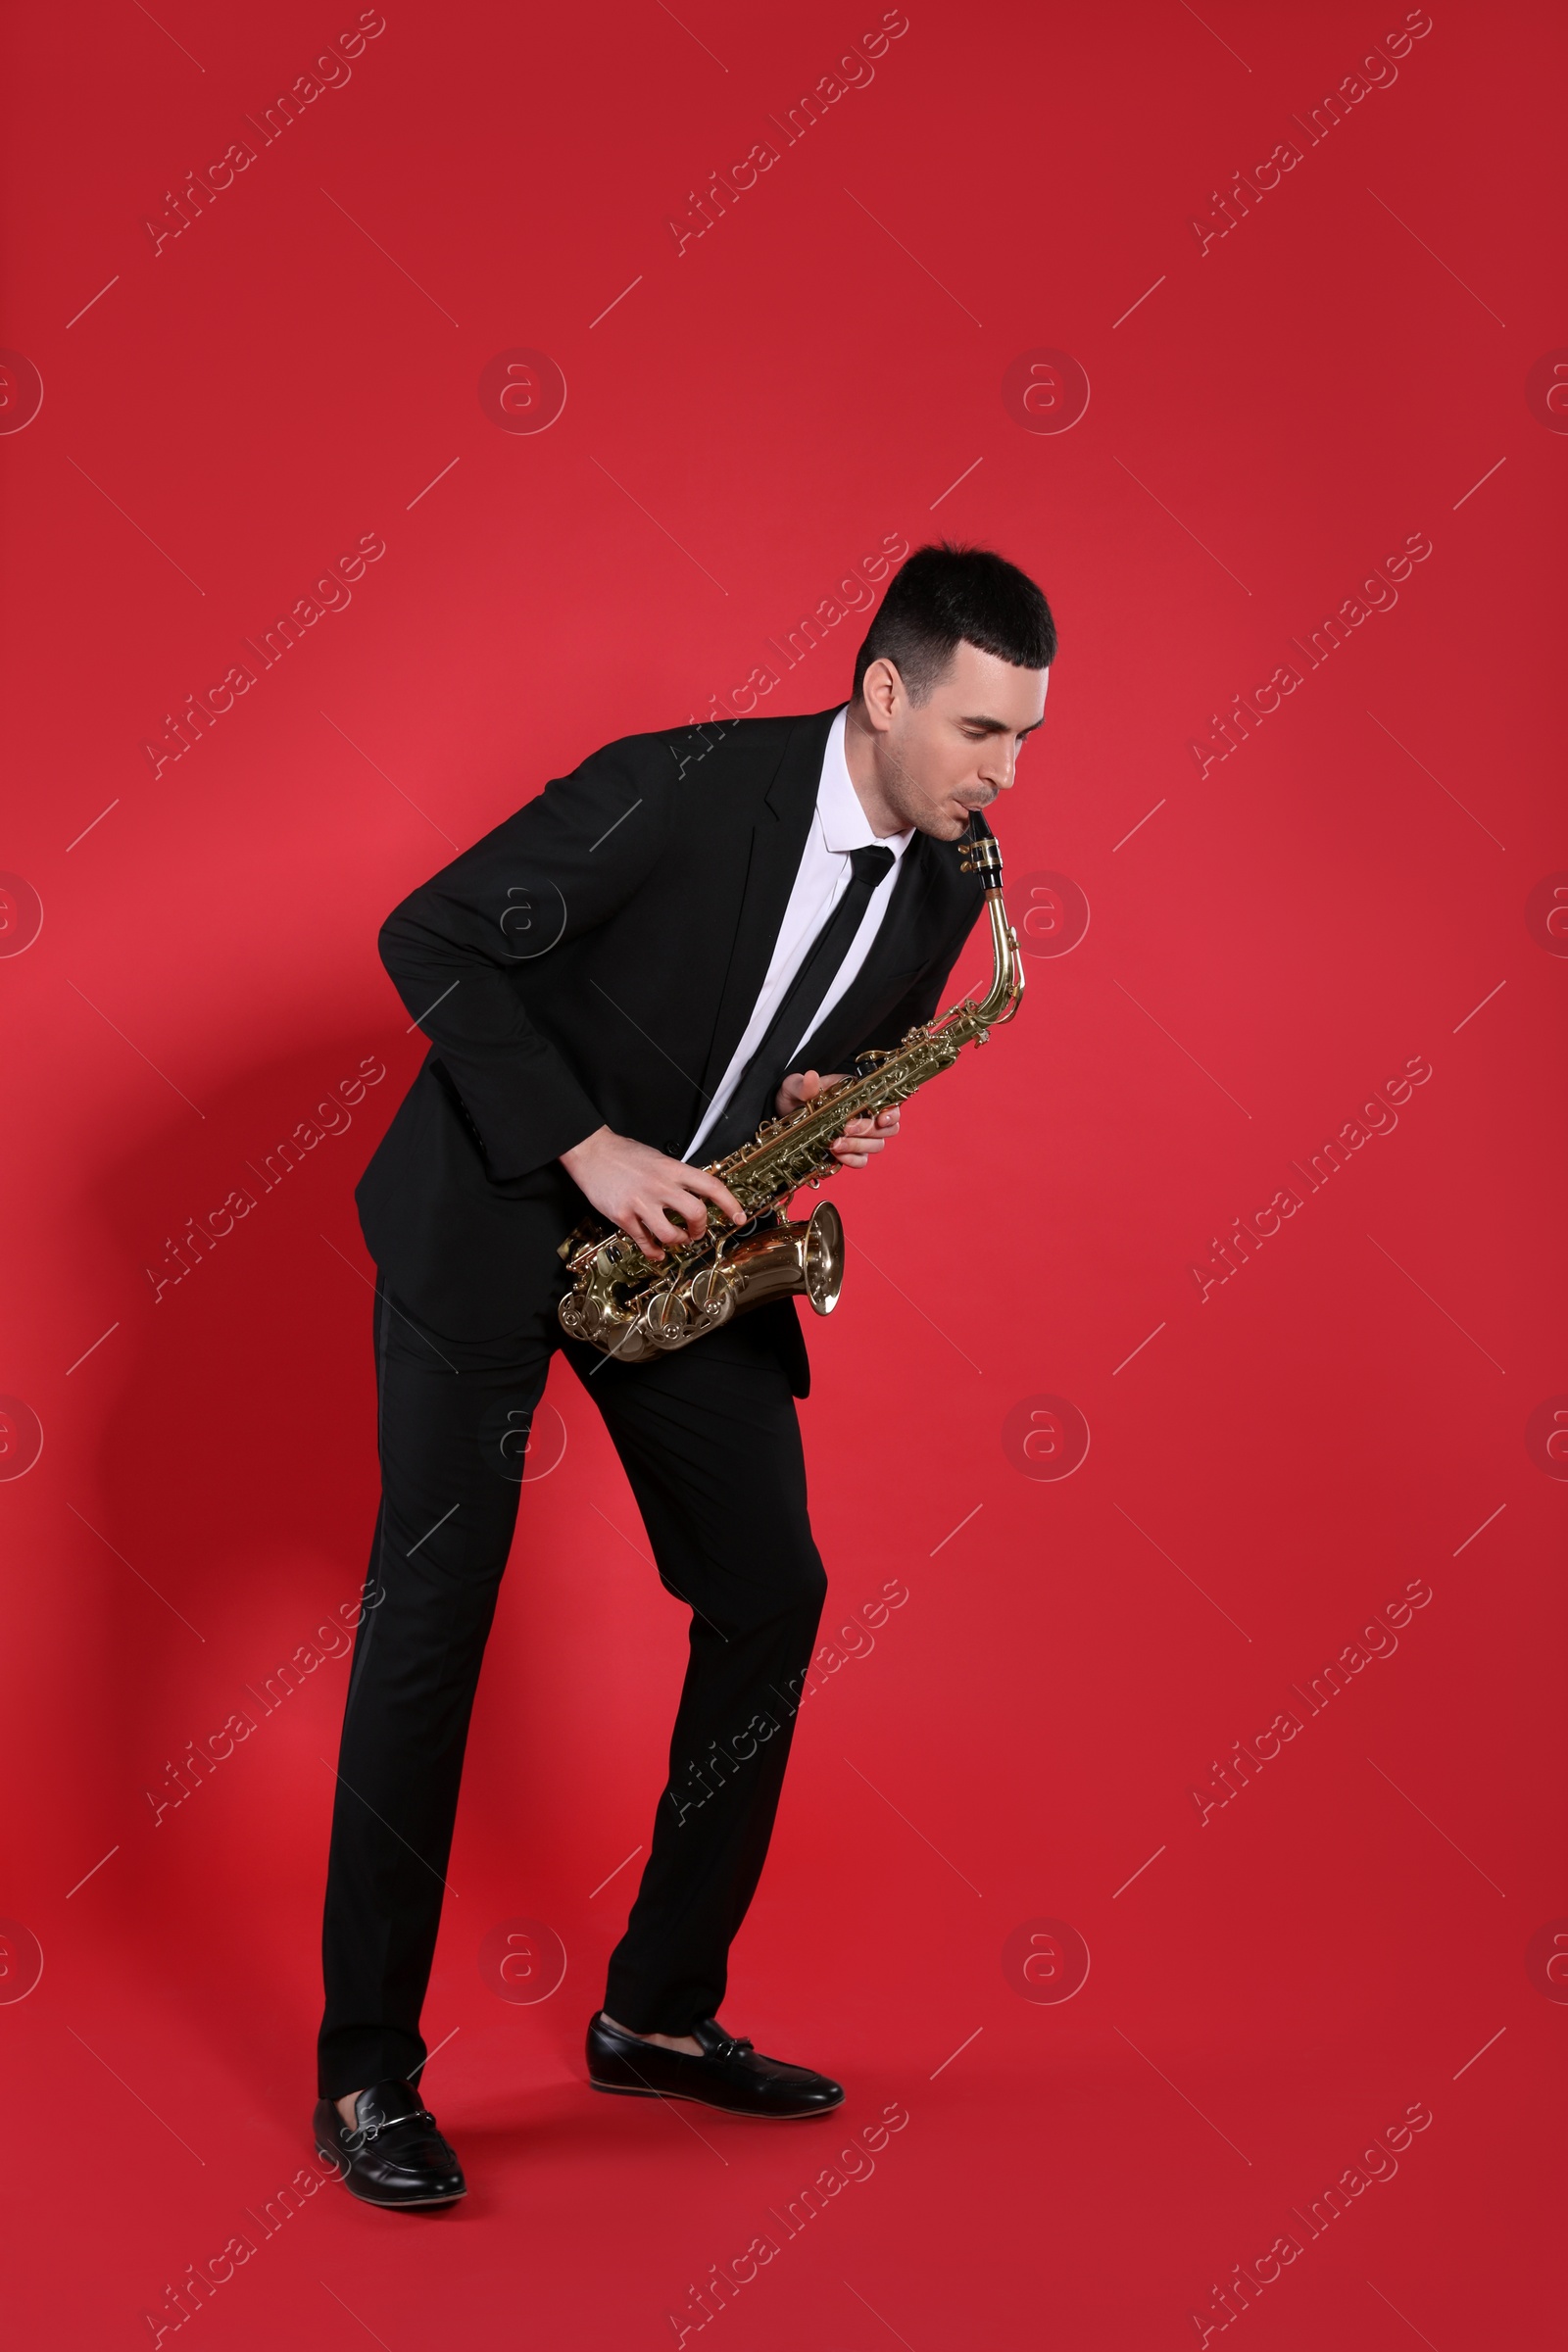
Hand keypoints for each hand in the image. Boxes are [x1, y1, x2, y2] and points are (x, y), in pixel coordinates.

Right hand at [559, 1127, 744, 1262]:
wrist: (591, 1151)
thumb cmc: (623, 1153)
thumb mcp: (658, 1158)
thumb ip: (676, 1176)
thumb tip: (695, 1192)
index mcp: (672, 1169)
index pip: (711, 1186)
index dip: (730, 1204)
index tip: (739, 1217)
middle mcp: (660, 1185)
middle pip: (696, 1213)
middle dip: (700, 1228)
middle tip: (697, 1232)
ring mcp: (641, 1202)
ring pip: (671, 1233)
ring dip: (678, 1241)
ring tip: (676, 1240)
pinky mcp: (622, 1215)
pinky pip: (644, 1241)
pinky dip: (654, 1251)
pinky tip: (657, 1251)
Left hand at [775, 1070, 901, 1170]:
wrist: (783, 1115)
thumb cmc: (794, 1095)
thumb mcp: (794, 1086)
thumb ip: (804, 1085)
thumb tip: (811, 1077)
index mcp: (859, 1093)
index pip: (890, 1103)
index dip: (892, 1113)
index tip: (880, 1119)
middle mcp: (864, 1114)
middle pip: (887, 1128)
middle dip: (868, 1130)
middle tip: (845, 1129)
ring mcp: (859, 1135)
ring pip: (876, 1145)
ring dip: (858, 1146)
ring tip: (835, 1144)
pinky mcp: (849, 1151)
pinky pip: (861, 1160)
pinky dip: (852, 1160)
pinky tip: (838, 1155)